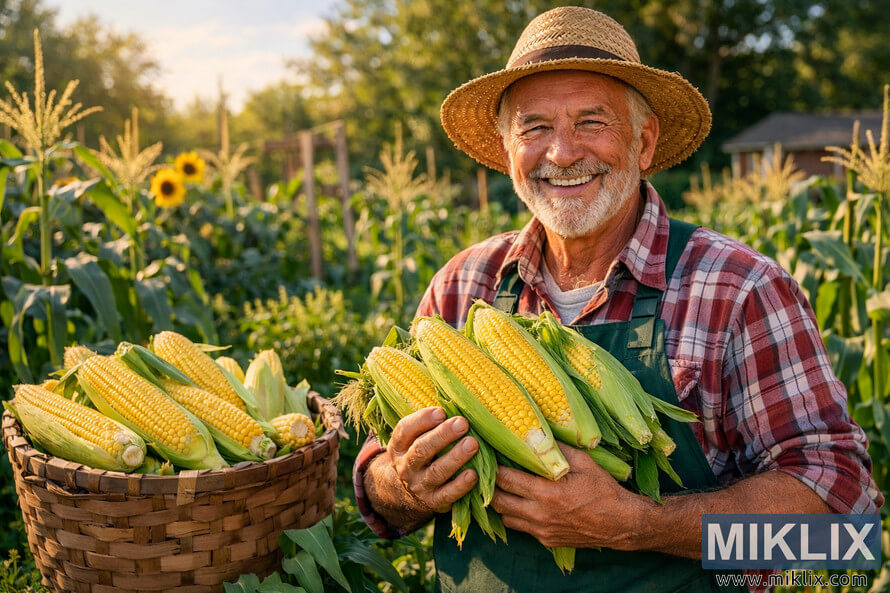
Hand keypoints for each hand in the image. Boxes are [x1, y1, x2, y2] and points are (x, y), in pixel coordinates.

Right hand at [387, 406, 478, 513]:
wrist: (406, 493)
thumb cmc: (420, 454)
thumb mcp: (413, 439)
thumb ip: (428, 424)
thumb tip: (457, 403)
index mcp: (398, 446)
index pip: (405, 431)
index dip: (422, 420)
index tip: (441, 412)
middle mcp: (406, 466)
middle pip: (422, 450)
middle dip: (442, 436)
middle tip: (462, 423)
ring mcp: (419, 485)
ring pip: (436, 472)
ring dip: (456, 457)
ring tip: (473, 444)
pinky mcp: (434, 502)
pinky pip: (448, 495)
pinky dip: (461, 485)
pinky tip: (473, 474)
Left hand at [491, 442, 647, 549]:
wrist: (621, 523)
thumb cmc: (603, 490)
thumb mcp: (583, 463)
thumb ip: (557, 448)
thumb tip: (537, 432)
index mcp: (546, 492)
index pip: (506, 479)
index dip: (495, 467)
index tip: (492, 457)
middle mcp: (539, 514)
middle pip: (498, 501)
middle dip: (491, 486)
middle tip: (492, 474)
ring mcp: (541, 530)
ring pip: (505, 517)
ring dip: (502, 503)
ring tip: (506, 488)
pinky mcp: (546, 540)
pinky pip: (521, 528)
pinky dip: (517, 516)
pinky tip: (524, 504)